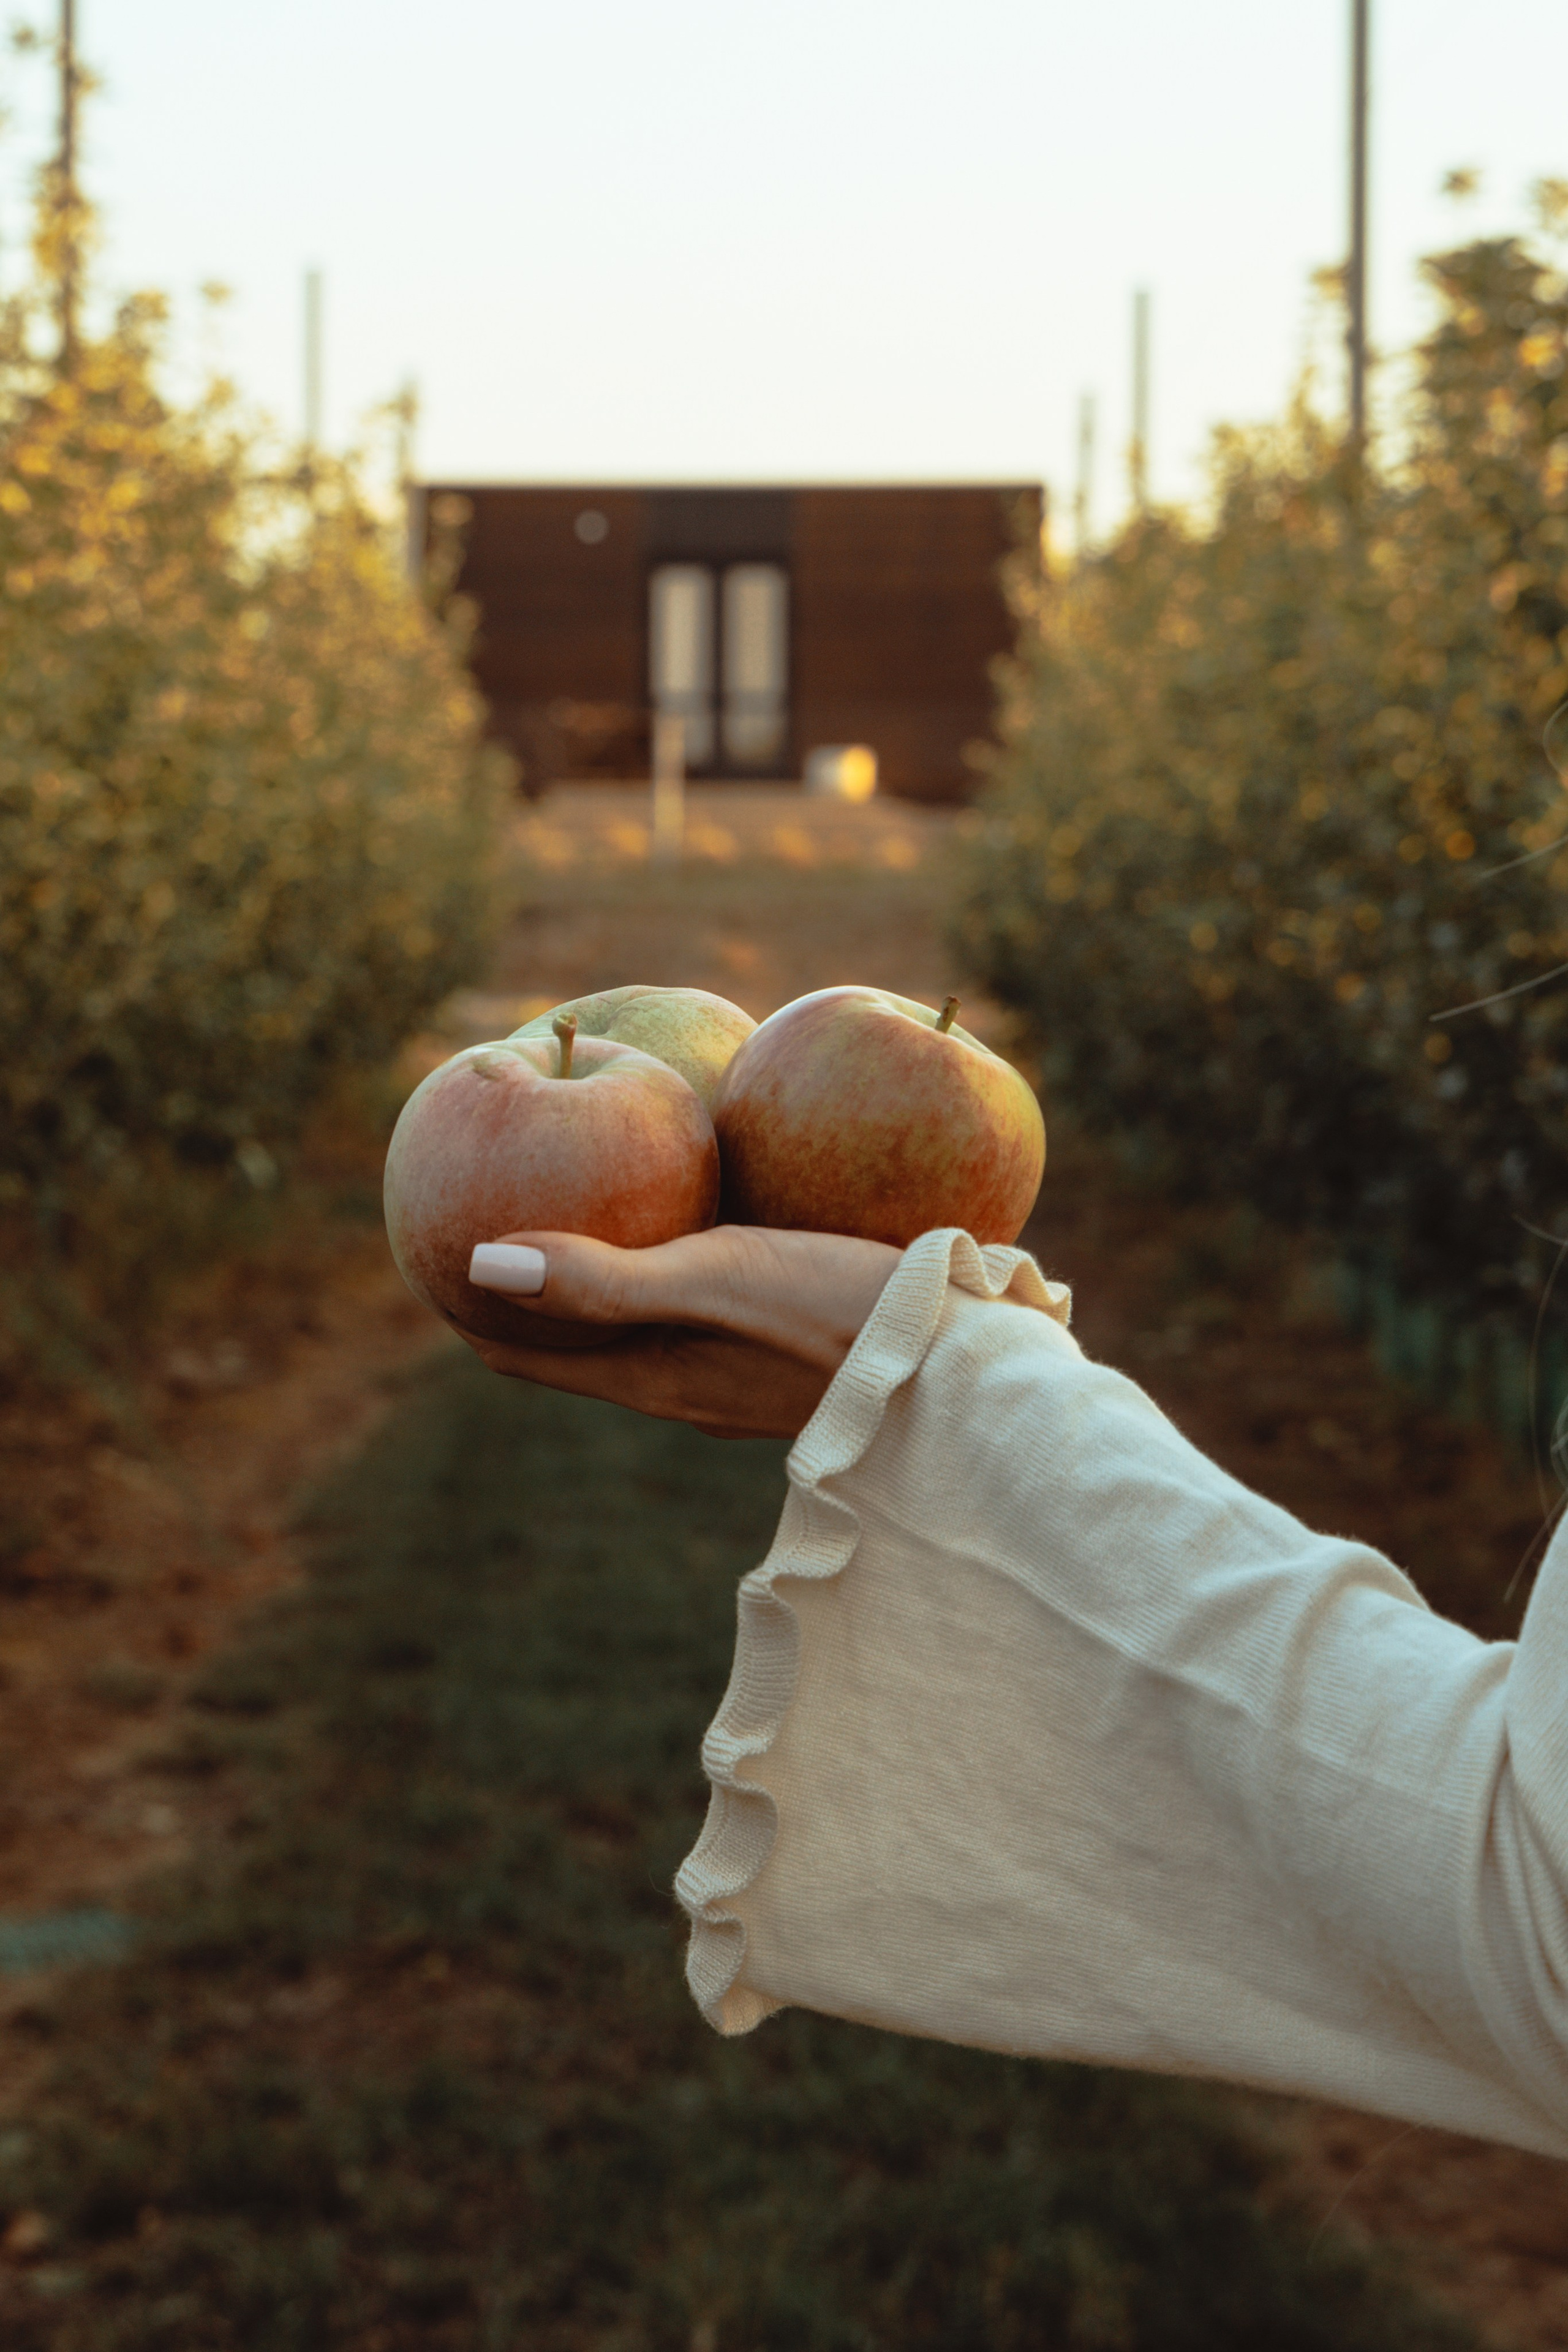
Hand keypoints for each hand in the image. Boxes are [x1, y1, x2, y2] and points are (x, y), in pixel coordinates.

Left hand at [453, 1225, 900, 1440]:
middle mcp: (685, 1390)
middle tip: (486, 1219)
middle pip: (574, 1344)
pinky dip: (667, 1271)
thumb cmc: (838, 1315)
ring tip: (576, 1212)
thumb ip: (601, 1277)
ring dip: (600, 1284)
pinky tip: (697, 1217)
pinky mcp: (793, 1355)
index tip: (424, 1254)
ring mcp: (740, 1379)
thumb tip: (478, 1263)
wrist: (964, 1366)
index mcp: (651, 1379)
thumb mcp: (714, 1278)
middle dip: (527, 1294)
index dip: (468, 1310)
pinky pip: (700, 1309)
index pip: (524, 1354)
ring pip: (639, 1329)